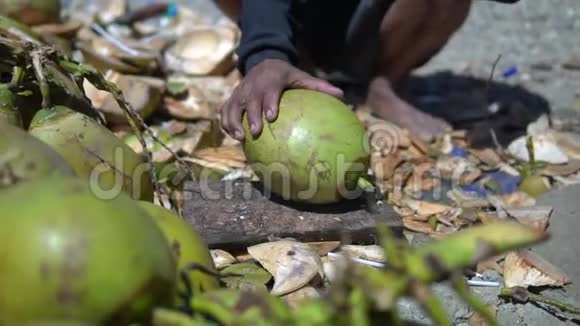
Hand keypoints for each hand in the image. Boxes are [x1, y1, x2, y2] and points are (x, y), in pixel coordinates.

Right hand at [220, 59, 343, 140]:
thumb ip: (319, 87)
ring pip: (233, 107)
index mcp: (271, 79)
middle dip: (251, 117)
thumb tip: (342, 96)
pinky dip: (226, 123)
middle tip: (255, 133)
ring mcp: (240, 92)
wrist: (263, 62)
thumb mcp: (302, 76)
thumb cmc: (286, 75)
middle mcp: (253, 85)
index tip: (272, 117)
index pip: (268, 91)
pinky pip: (225, 111)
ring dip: (233, 122)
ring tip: (240, 138)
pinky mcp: (233, 98)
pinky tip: (233, 137)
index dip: (268, 103)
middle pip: (249, 101)